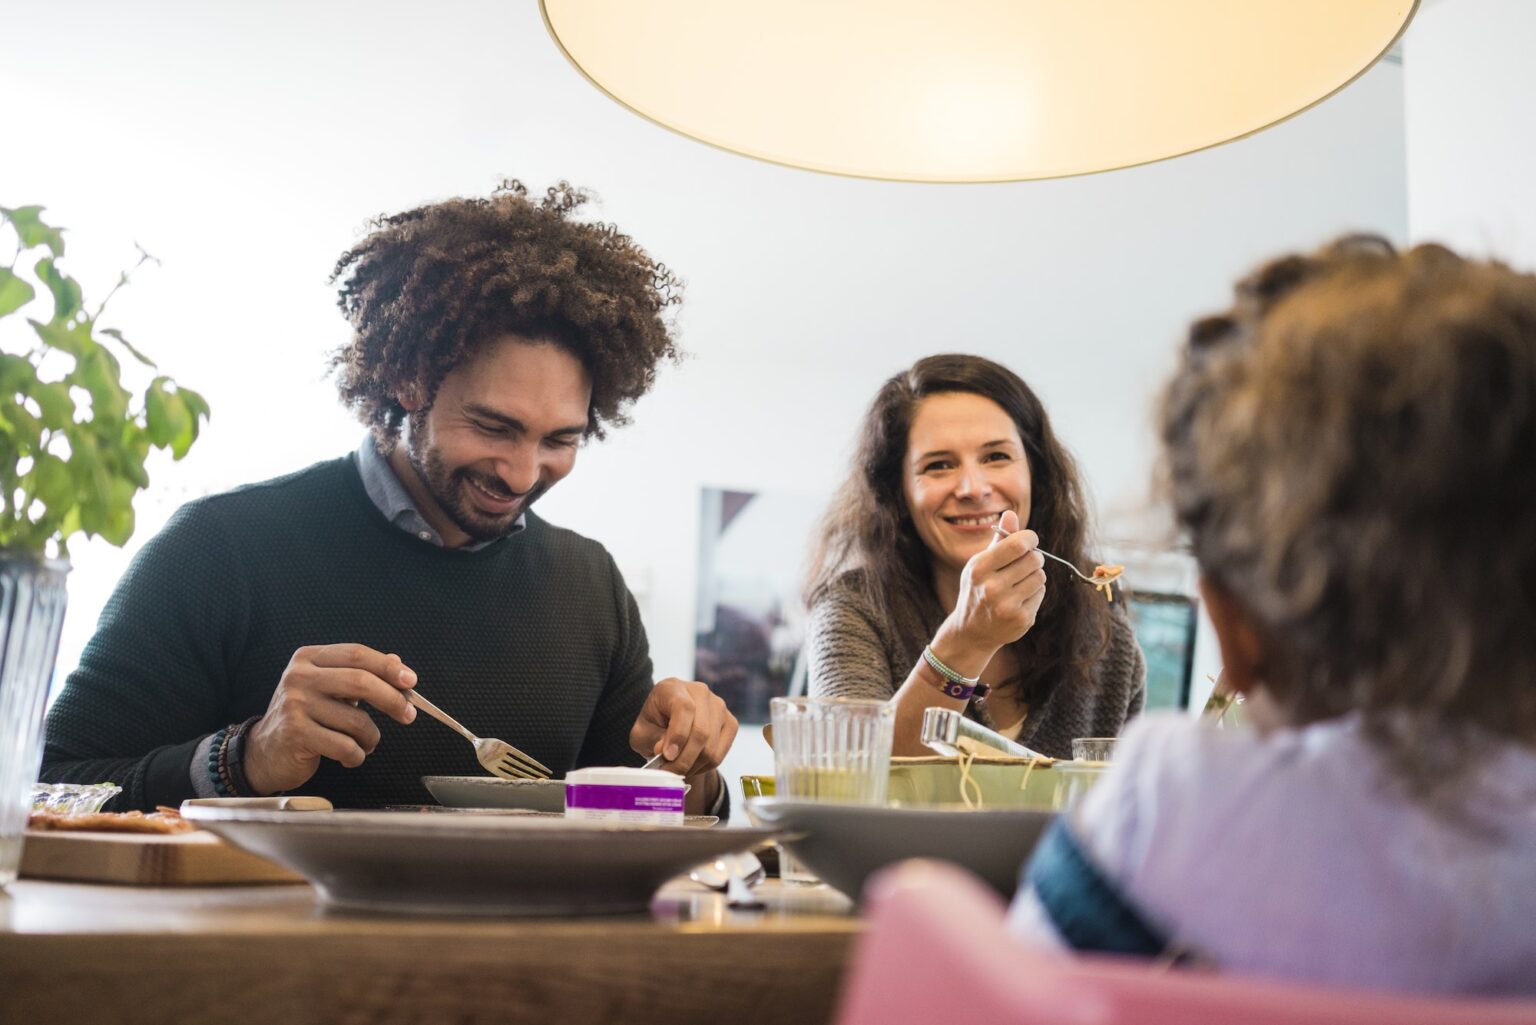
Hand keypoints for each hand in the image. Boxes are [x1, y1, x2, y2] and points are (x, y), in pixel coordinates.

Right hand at [243, 644, 417, 794]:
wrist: (264, 752)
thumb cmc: (304, 718)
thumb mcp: (328, 689)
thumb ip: (359, 674)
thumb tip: (397, 664)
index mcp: (308, 658)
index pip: (356, 654)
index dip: (387, 667)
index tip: (411, 681)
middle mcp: (299, 677)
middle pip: (360, 681)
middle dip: (392, 700)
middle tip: (409, 714)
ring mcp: (295, 705)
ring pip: (356, 720)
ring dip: (371, 737)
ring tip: (366, 743)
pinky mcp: (296, 734)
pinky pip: (345, 746)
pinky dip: (357, 755)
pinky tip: (350, 756)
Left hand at [630, 678, 738, 779]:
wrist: (669, 722)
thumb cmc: (654, 725)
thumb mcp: (643, 732)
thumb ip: (652, 739)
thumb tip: (667, 751)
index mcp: (673, 687)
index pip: (684, 708)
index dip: (677, 735)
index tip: (667, 755)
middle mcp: (700, 691)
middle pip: (701, 731)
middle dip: (684, 759)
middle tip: (669, 772)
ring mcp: (719, 706)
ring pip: (710, 747)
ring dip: (692, 766)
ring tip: (677, 770)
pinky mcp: (730, 722)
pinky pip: (719, 754)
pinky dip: (703, 767)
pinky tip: (691, 765)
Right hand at [937, 510, 1046, 664]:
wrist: (971, 632)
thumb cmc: (977, 590)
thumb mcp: (980, 564)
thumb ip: (998, 540)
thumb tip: (1010, 513)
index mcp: (979, 568)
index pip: (1017, 544)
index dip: (1030, 538)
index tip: (1029, 541)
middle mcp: (992, 588)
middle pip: (1034, 559)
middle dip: (1033, 558)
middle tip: (1025, 564)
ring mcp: (1007, 606)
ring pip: (1040, 576)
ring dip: (1034, 576)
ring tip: (1020, 583)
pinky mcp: (1021, 619)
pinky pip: (1040, 593)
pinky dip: (1034, 593)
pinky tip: (1019, 599)